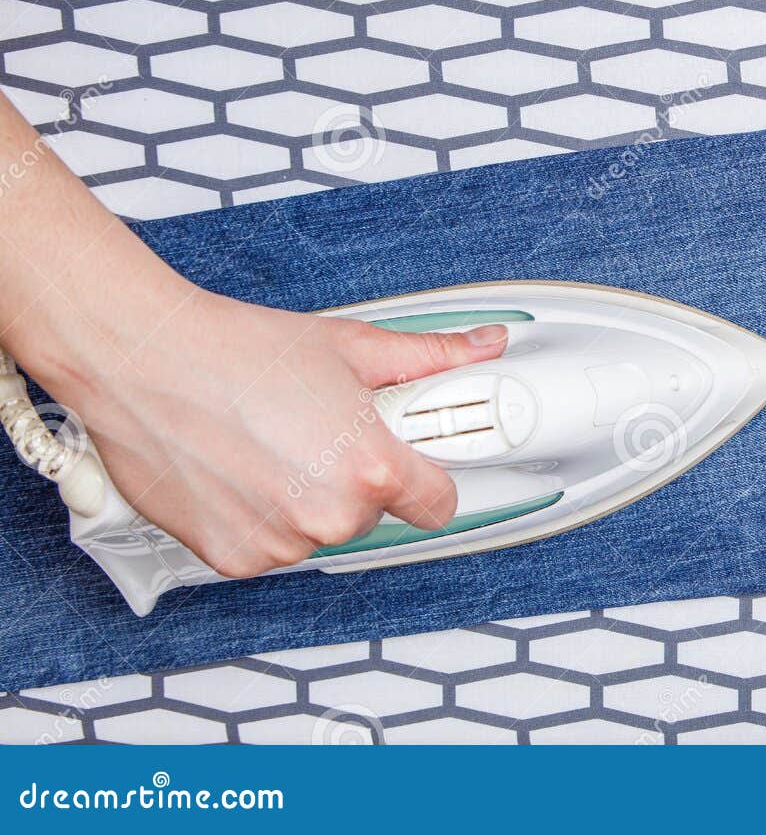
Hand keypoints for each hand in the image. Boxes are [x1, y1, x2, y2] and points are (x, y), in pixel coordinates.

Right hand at [34, 287, 507, 578]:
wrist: (145, 360)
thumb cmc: (239, 350)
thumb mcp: (351, 347)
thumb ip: (428, 357)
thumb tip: (480, 347)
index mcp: (372, 468)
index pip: (438, 504)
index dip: (428, 480)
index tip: (416, 467)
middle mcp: (329, 514)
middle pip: (372, 514)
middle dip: (355, 479)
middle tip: (318, 433)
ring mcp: (281, 542)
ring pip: (319, 530)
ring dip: (305, 500)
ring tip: (271, 445)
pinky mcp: (234, 558)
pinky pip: (271, 546)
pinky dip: (261, 517)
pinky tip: (241, 470)